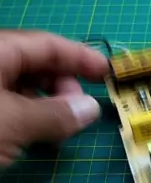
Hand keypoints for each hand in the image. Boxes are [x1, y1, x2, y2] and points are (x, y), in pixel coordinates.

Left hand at [0, 30, 107, 165]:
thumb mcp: (14, 121)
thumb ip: (55, 114)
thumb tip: (91, 109)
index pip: (47, 45)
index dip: (81, 57)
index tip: (108, 72)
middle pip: (36, 65)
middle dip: (64, 87)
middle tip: (81, 112)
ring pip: (23, 88)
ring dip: (49, 108)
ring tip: (59, 133)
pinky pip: (10, 106)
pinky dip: (29, 119)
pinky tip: (38, 138)